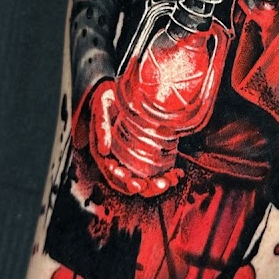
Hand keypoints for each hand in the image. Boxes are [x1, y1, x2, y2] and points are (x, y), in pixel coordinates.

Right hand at [87, 80, 182, 196]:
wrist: (119, 91)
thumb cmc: (108, 99)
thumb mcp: (102, 108)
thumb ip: (101, 128)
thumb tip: (103, 150)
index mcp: (105, 154)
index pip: (113, 175)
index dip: (124, 183)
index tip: (136, 185)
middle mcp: (118, 159)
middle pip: (131, 181)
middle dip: (146, 187)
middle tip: (160, 185)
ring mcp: (133, 157)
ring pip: (145, 178)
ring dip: (158, 184)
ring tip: (171, 180)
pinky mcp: (146, 151)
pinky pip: (156, 168)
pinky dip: (166, 173)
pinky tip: (177, 173)